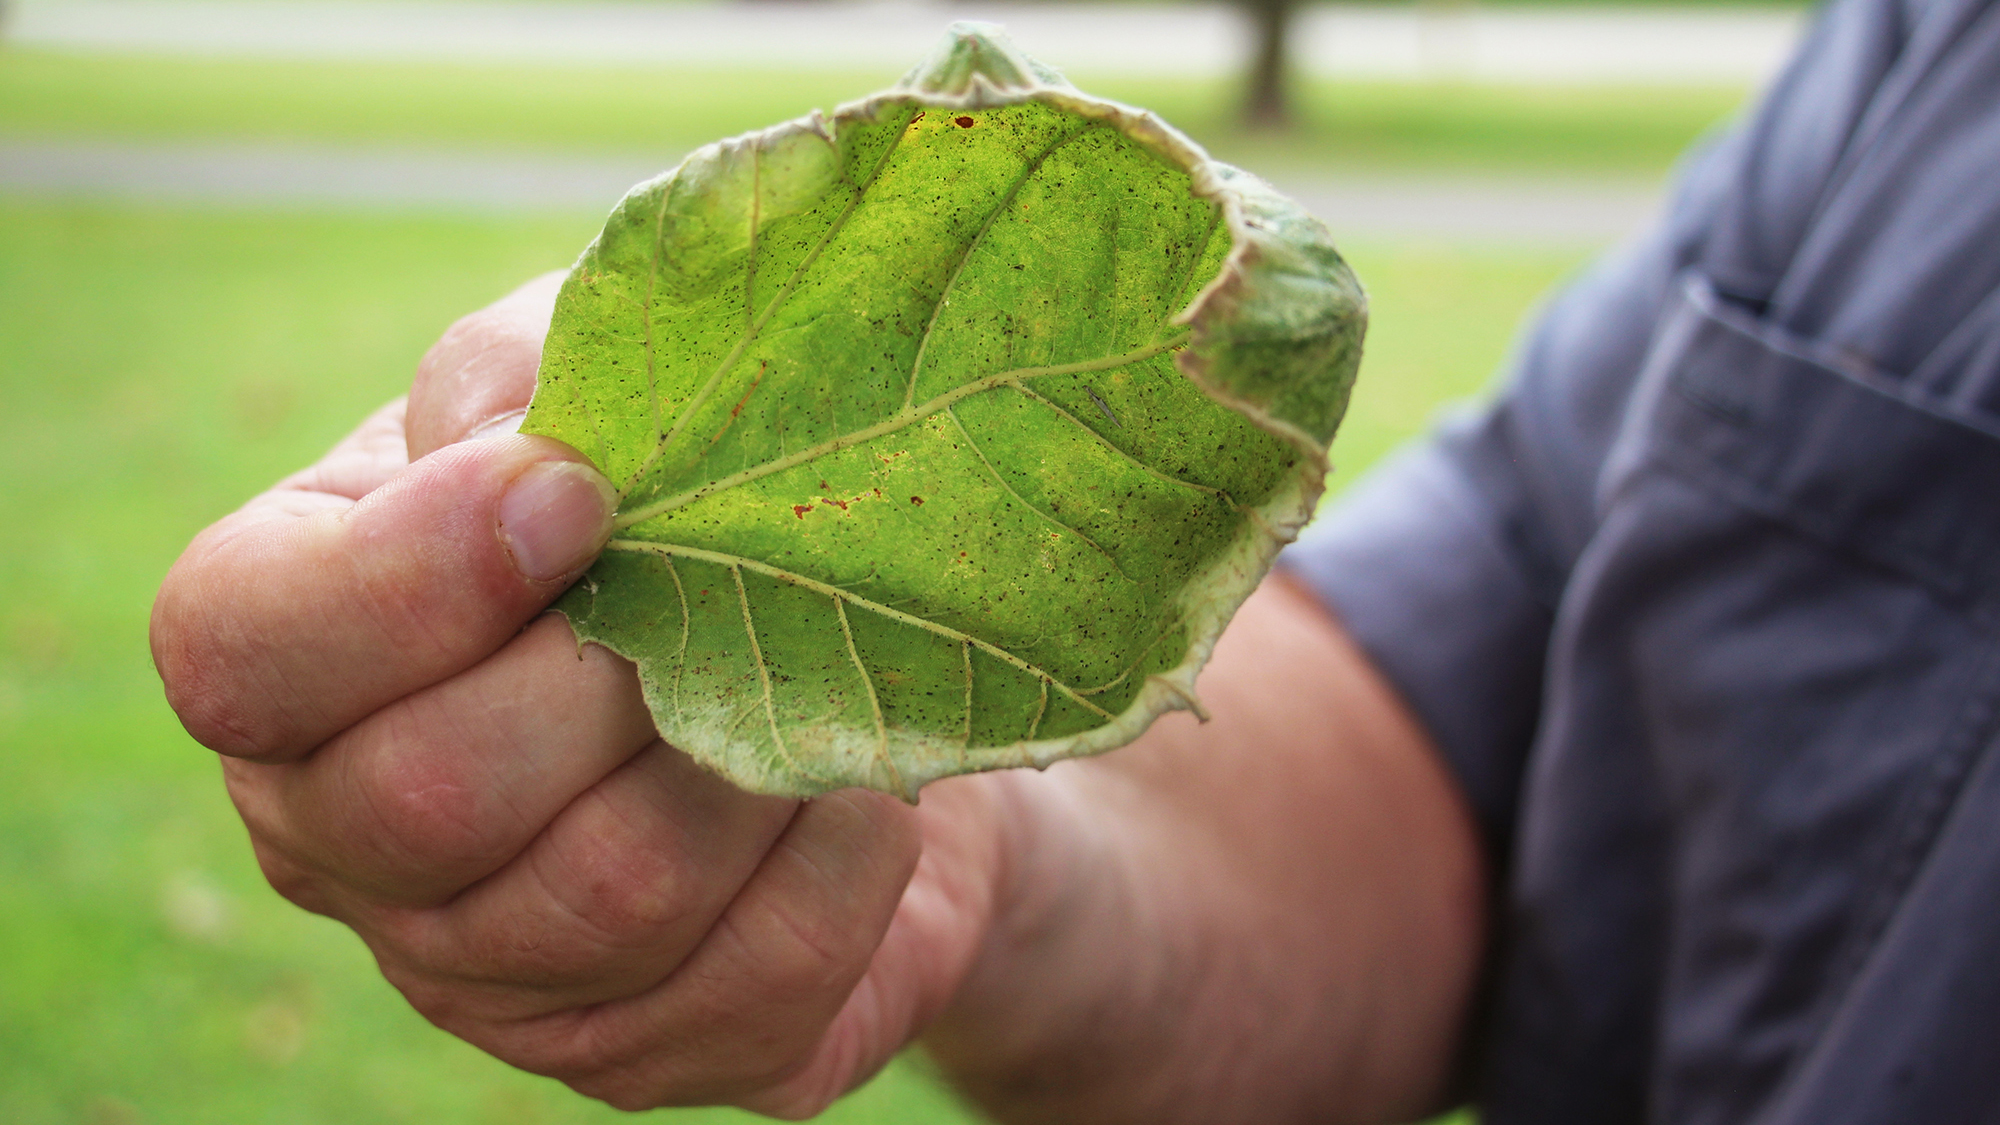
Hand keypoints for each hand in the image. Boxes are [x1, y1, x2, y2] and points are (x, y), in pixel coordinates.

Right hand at [150, 274, 1009, 1114]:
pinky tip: (862, 779)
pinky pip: (763, 974)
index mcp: (288, 653)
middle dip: (615, 675)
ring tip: (818, 669)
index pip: (242, 652)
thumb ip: (529, 379)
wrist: (843, 670)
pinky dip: (849, 854)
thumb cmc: (681, 497)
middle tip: (727, 589)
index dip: (412, 578)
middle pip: (430, 799)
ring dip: (752, 760)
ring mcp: (483, 975)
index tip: (579, 495)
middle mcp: (346, 839)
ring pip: (612, 896)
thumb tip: (529, 448)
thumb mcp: (594, 380)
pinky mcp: (640, 1051)